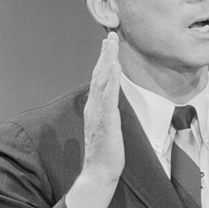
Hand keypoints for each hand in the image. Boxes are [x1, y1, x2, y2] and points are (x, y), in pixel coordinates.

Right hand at [81, 31, 123, 181]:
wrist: (99, 172)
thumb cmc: (106, 154)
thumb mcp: (109, 128)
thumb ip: (109, 114)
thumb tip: (114, 104)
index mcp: (95, 108)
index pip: (99, 80)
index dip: (103, 61)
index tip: (108, 45)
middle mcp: (94, 107)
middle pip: (98, 75)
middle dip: (105, 54)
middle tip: (110, 36)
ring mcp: (98, 112)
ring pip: (102, 80)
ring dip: (107, 60)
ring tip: (111, 43)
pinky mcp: (106, 120)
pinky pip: (108, 96)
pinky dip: (110, 79)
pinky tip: (114, 66)